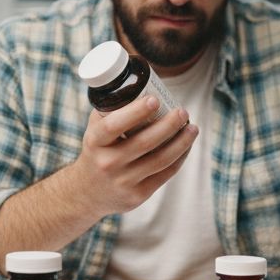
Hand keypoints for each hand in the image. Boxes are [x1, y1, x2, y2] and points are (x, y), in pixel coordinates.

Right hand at [71, 95, 197, 214]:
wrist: (86, 192)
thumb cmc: (97, 151)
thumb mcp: (94, 130)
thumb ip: (111, 109)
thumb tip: (139, 83)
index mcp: (95, 142)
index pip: (114, 125)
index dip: (135, 112)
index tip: (155, 99)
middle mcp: (107, 163)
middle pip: (144, 143)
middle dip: (168, 125)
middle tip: (182, 111)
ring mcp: (123, 182)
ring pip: (160, 160)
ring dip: (181, 142)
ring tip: (193, 127)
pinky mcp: (137, 195)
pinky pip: (164, 174)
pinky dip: (179, 158)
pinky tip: (186, 145)